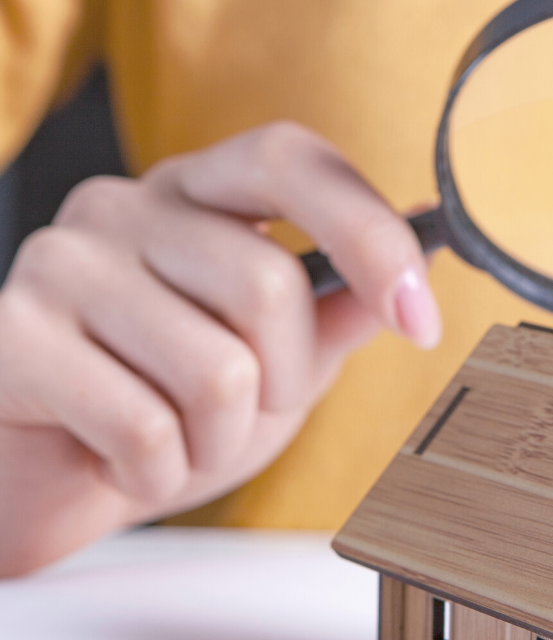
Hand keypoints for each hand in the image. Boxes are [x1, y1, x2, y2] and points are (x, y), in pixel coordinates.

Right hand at [0, 122, 440, 575]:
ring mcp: (63, 261)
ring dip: (220, 440)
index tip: (421, 321)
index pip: (292, 161)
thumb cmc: (166, 406)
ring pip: (217, 370)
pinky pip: (144, 427)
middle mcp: (125, 205)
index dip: (370, 234)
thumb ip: (338, 310)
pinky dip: (158, 474)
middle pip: (267, 284)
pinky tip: (124, 463)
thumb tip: (424, 251)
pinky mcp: (14, 333)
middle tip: (246, 410)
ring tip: (178, 440)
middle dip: (284, 381)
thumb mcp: (276, 361)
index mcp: (197, 195)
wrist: (48, 479)